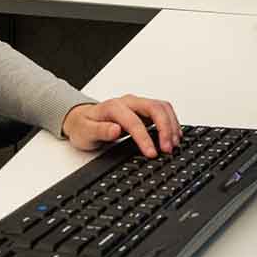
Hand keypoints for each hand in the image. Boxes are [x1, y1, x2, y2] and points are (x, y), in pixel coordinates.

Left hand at [63, 93, 181, 156]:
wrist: (82, 119)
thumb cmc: (84, 126)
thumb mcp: (85, 132)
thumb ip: (100, 131)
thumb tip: (115, 129)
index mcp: (114, 107)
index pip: (134, 121)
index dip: (145, 138)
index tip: (151, 153)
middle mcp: (128, 102)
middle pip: (154, 108)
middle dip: (165, 128)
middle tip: (168, 149)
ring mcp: (138, 105)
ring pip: (162, 107)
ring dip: (171, 125)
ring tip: (174, 144)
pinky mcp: (144, 111)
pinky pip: (163, 112)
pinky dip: (172, 123)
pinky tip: (174, 136)